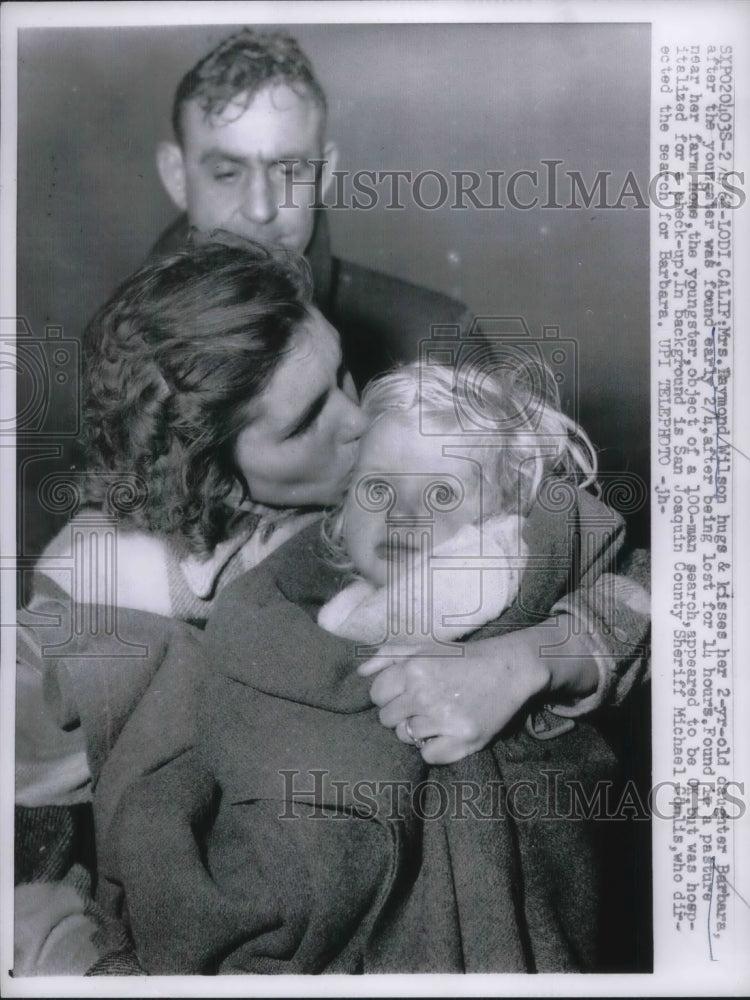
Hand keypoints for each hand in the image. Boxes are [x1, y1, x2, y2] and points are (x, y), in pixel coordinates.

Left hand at [357, 631, 554, 763]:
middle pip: (387, 718)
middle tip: (422, 703)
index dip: (388, 694)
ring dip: (417, 728)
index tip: (404, 691)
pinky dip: (434, 746)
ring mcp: (445, 720)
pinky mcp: (464, 741)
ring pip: (406, 737)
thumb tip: (360, 672)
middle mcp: (425, 695)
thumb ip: (389, 655)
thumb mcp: (425, 646)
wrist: (510, 669)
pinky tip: (446, 731)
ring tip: (436, 715)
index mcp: (414, 669)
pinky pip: (428, 755)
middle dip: (400, 712)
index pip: (376, 694)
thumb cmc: (464, 656)